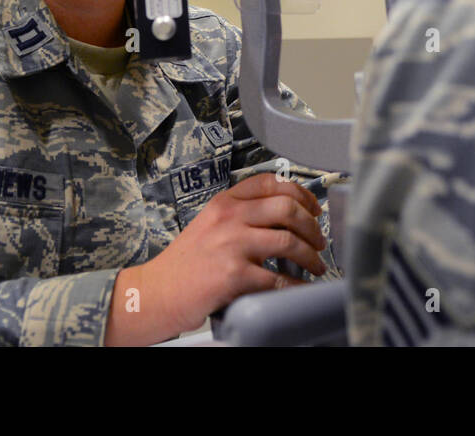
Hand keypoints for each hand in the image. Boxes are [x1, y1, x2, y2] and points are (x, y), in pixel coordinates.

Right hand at [104, 173, 325, 344]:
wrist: (156, 292)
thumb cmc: (184, 264)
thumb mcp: (209, 224)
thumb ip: (240, 215)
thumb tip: (283, 217)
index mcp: (224, 203)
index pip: (270, 182)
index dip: (300, 193)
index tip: (312, 207)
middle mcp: (229, 218)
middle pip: (287, 208)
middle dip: (312, 226)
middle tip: (318, 240)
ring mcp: (232, 246)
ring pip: (289, 242)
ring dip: (311, 256)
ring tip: (315, 265)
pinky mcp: (234, 276)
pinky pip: (278, 279)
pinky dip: (296, 285)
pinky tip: (300, 288)